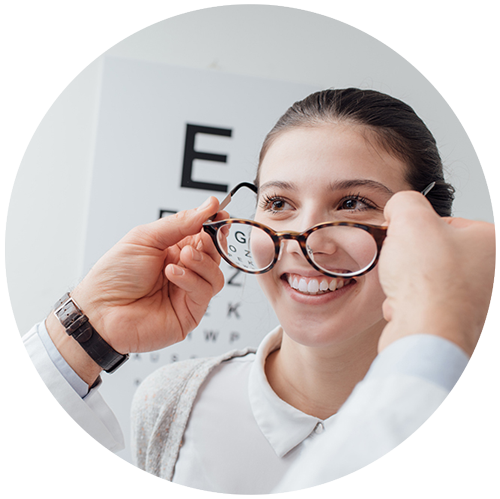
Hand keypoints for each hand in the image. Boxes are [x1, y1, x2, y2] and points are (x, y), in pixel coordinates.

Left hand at [46, 197, 226, 382]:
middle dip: (211, 242)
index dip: (215, 224)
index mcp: (174, 250)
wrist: (99, 310)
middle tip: (202, 236)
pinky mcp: (190, 313)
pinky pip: (204, 292)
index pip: (205, 235)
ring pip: (216, 275)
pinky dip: (191, 279)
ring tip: (182, 257)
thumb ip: (181, 222)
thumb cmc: (114, 275)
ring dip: (202, 262)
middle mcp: (184, 271)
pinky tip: (173, 273)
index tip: (220, 214)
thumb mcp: (146, 237)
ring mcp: (187, 293)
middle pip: (215, 255)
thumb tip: (209, 205)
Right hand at [377, 191, 494, 356]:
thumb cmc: (429, 284)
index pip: (442, 220)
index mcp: (487, 241)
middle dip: (406, 256)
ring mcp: (470, 298)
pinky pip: (419, 300)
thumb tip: (398, 209)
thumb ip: (404, 202)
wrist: (425, 334)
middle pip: (430, 249)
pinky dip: (405, 301)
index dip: (413, 227)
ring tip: (401, 285)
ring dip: (403, 279)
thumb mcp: (410, 219)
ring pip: (422, 276)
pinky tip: (402, 304)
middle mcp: (485, 271)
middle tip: (399, 260)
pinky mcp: (451, 319)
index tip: (401, 235)